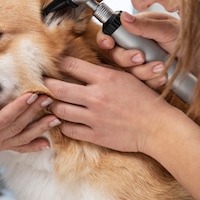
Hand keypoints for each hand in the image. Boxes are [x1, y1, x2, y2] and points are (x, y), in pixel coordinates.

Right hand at [0, 93, 60, 152]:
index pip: (4, 118)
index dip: (18, 107)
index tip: (31, 95)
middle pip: (17, 126)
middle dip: (33, 112)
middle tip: (47, 99)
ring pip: (22, 137)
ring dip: (40, 128)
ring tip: (55, 118)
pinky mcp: (3, 147)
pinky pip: (20, 148)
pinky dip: (34, 147)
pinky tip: (47, 143)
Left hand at [45, 57, 176, 152]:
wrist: (157, 127)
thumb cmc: (144, 100)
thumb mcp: (125, 77)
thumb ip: (103, 71)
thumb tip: (81, 65)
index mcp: (105, 78)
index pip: (71, 66)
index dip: (58, 64)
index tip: (52, 65)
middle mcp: (96, 97)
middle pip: (58, 88)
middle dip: (46, 85)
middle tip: (42, 84)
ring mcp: (94, 118)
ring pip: (59, 110)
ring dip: (53, 106)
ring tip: (52, 103)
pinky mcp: (95, 135)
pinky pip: (69, 130)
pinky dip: (64, 125)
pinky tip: (65, 121)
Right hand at [97, 12, 180, 89]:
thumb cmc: (192, 38)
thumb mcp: (168, 29)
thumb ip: (144, 25)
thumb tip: (124, 17)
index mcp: (137, 29)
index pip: (112, 33)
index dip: (106, 40)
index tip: (109, 44)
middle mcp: (136, 46)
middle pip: (115, 55)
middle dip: (126, 59)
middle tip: (140, 57)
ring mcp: (141, 63)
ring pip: (127, 72)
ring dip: (143, 71)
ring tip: (161, 67)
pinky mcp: (148, 78)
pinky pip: (140, 84)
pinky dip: (152, 80)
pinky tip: (163, 76)